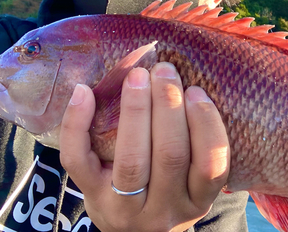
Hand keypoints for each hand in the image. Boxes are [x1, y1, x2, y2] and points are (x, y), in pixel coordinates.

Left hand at [59, 62, 229, 231]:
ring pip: (131, 160)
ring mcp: (124, 207)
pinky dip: (77, 124)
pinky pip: (78, 160)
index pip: (210, 166)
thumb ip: (197, 147)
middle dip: (168, 106)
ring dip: (135, 110)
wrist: (133, 229)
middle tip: (165, 70)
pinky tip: (84, 92)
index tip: (196, 92)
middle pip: (170, 156)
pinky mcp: (91, 197)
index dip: (206, 125)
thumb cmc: (168, 192)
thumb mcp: (193, 182)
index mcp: (197, 201)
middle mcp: (164, 210)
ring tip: (138, 76)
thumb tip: (188, 86)